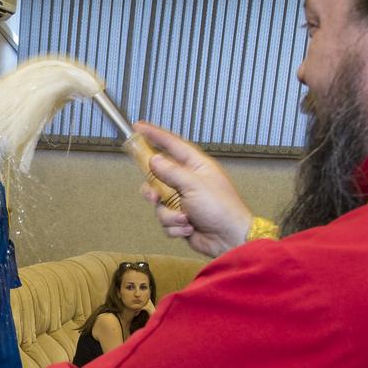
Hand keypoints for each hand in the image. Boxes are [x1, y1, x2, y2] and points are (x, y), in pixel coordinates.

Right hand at [135, 122, 253, 258]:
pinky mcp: (179, 218)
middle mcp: (187, 181)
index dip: (154, 135)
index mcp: (195, 166)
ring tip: (185, 218)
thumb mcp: (194, 185)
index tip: (138, 128)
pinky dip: (175, 226)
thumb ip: (171, 171)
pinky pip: (164, 220)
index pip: (171, 144)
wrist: (228, 239)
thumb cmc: (222, 209)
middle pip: (157, 178)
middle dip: (155, 192)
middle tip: (155, 196)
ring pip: (158, 204)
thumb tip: (154, 160)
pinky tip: (189, 227)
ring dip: (169, 215)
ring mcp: (182, 200)